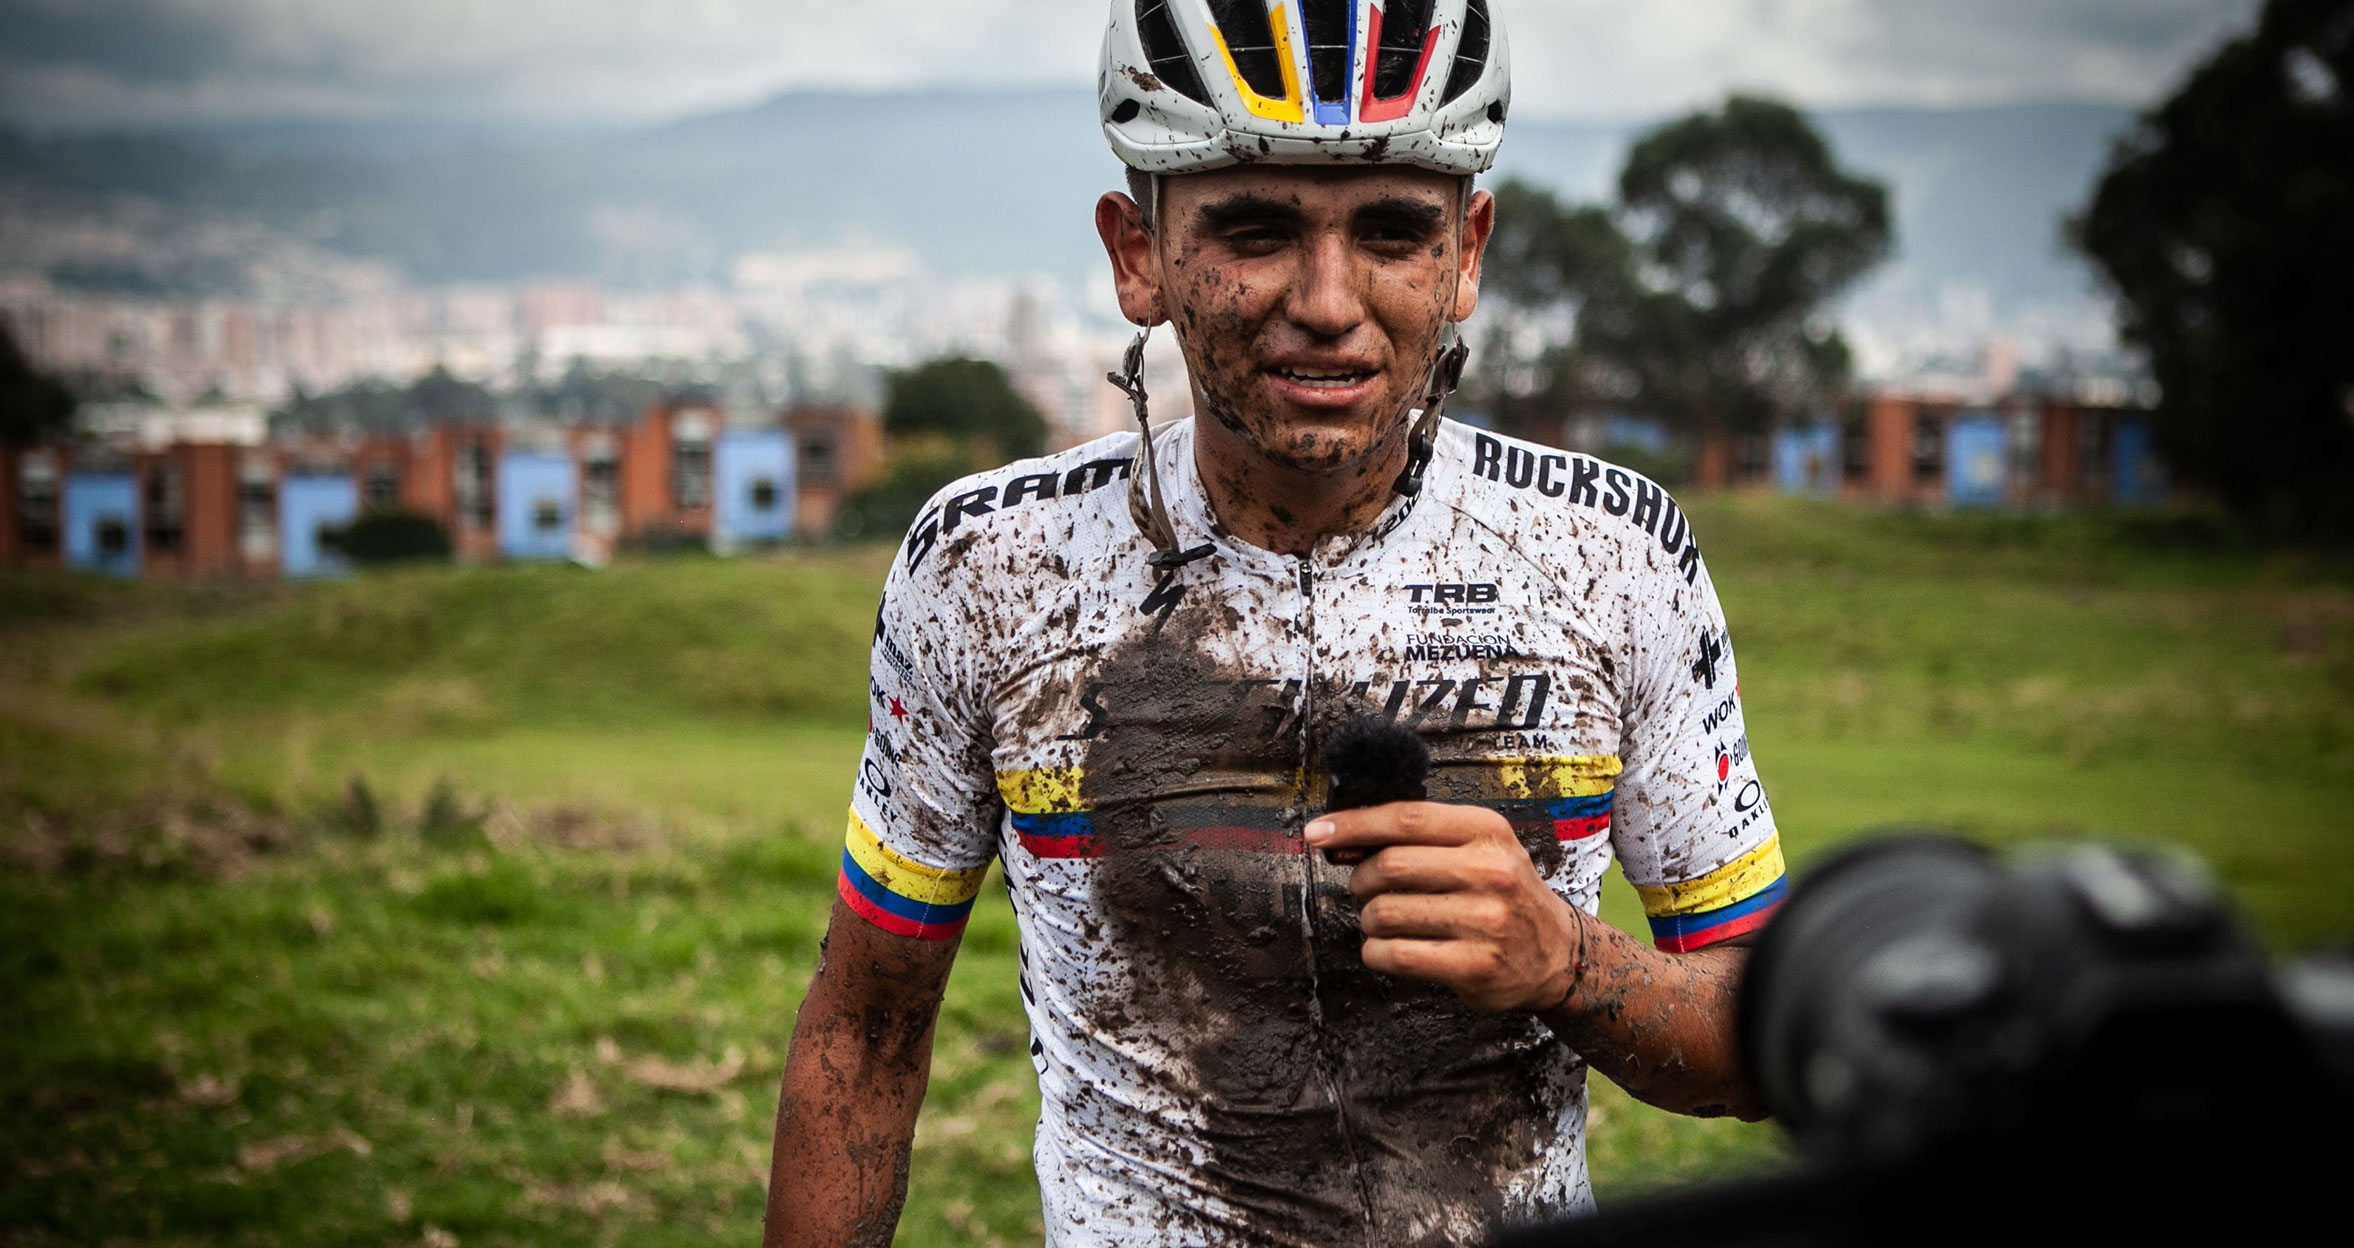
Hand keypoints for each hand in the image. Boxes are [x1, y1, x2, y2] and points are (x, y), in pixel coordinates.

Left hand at [1306, 802, 1582, 1013]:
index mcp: (1487, 831)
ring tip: (1385, 920)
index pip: (1406, 817)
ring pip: (1385, 913)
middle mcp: (1490, 871)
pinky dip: (1376, 952)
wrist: (1555, 952)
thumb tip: (1340, 838)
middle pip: (1389, 866)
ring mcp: (1485, 921)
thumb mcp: (1478, 847)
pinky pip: (1395, 955)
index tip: (1318, 832)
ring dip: (1369, 919)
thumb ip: (1419, 837)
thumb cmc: (1502, 893)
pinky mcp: (1475, 966)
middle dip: (1361, 879)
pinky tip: (1387, 948)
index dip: (1353, 824)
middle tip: (1366, 889)